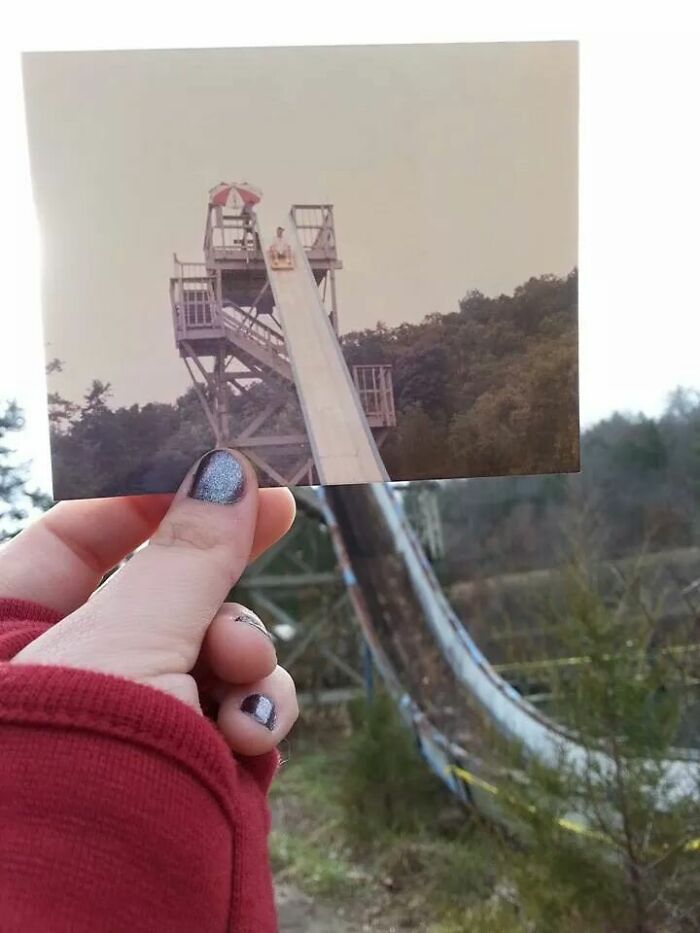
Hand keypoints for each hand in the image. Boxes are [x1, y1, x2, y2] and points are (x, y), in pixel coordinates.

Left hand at [0, 449, 298, 755]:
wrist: (104, 920)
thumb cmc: (81, 758)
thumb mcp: (134, 639)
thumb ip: (186, 553)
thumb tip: (225, 471)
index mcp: (14, 635)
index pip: (70, 538)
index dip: (140, 500)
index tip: (210, 471)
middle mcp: (72, 675)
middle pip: (161, 590)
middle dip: (219, 577)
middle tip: (279, 512)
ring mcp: (134, 722)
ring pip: (211, 648)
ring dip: (244, 656)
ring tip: (244, 678)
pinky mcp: (188, 765)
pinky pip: (236, 710)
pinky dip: (253, 715)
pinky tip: (248, 736)